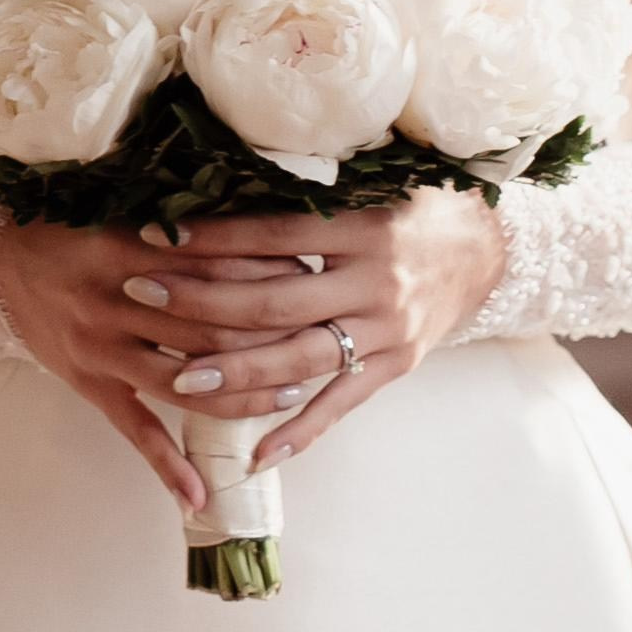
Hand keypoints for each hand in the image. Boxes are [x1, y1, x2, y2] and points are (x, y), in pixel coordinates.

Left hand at [0, 190, 505, 505]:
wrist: (489, 251)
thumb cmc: (417, 209)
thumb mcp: (375, 186)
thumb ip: (314, 193)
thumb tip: (226, 177)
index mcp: (366, 229)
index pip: (275, 236)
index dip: (214, 237)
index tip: (158, 235)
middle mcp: (376, 283)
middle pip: (276, 301)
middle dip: (203, 303)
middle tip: (143, 294)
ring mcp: (387, 332)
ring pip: (301, 360)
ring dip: (237, 373)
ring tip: (179, 380)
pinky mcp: (395, 367)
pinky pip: (341, 405)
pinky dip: (299, 431)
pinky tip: (257, 453)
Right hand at [0, 217, 314, 512]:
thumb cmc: (72, 231)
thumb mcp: (122, 213)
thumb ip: (183, 228)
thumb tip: (262, 230)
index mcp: (130, 250)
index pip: (214, 265)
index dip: (267, 272)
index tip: (313, 274)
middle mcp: (116, 302)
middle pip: (209, 327)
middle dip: (270, 337)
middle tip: (322, 340)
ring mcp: (102, 350)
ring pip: (183, 381)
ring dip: (241, 395)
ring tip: (290, 396)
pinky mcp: (89, 385)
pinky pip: (134, 431)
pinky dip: (167, 466)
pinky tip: (200, 496)